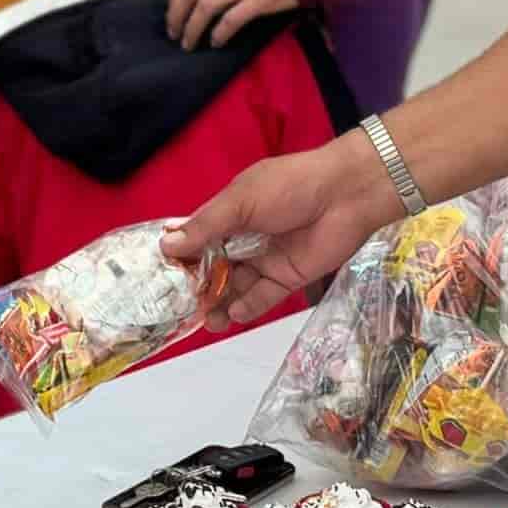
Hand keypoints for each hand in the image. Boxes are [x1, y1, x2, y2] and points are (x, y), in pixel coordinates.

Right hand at [163, 134, 400, 330]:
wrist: (346, 194)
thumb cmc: (290, 187)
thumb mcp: (241, 201)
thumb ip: (206, 226)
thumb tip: (166, 245)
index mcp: (229, 214)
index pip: (196, 240)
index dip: (180, 259)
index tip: (161, 279)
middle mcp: (244, 238)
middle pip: (213, 269)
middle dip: (198, 288)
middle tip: (184, 307)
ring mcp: (265, 259)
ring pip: (235, 287)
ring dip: (219, 303)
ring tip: (208, 320)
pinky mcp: (288, 277)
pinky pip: (262, 297)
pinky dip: (248, 307)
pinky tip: (235, 313)